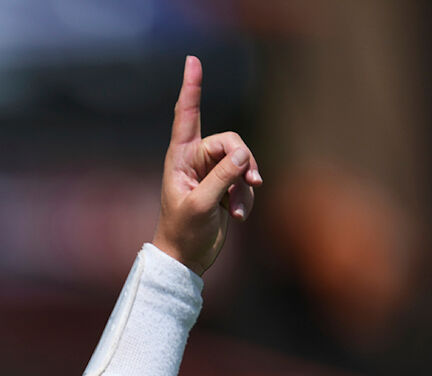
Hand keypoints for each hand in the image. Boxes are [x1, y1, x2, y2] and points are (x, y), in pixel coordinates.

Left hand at [151, 56, 261, 275]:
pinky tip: (239, 217)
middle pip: (230, 141)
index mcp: (180, 158)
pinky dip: (246, 199)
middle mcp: (196, 160)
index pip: (186, 116)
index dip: (191, 88)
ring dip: (246, 184)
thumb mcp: (201, 205)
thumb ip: (222, 178)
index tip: (192, 60)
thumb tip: (243, 156)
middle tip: (250, 182)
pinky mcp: (225, 188)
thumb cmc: (182, 233)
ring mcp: (212, 174)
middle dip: (244, 159)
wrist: (186, 259)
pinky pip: (245, 181)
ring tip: (240, 208)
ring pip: (242, 161)